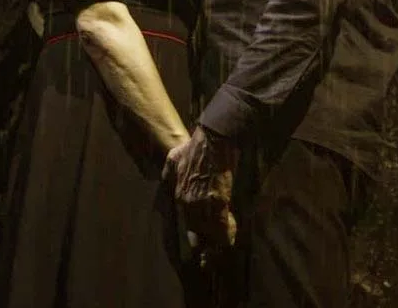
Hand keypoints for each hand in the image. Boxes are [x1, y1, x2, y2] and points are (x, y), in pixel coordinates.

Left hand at [163, 125, 237, 246]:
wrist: (211, 141)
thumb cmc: (193, 148)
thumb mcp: (173, 159)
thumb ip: (168, 174)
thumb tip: (165, 180)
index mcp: (179, 195)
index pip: (187, 222)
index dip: (195, 236)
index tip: (198, 245)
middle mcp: (190, 204)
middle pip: (199, 231)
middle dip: (206, 243)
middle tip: (210, 254)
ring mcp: (204, 204)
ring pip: (211, 231)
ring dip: (219, 239)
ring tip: (225, 244)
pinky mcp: (219, 201)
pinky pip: (223, 225)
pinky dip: (228, 231)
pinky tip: (232, 235)